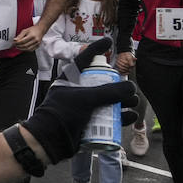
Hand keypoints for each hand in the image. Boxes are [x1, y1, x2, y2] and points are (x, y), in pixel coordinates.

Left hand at [13, 24, 44, 51]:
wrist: (41, 29)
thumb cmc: (33, 29)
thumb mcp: (25, 30)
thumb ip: (20, 35)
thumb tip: (15, 40)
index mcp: (32, 35)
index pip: (23, 41)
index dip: (17, 43)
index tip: (14, 42)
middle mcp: (35, 40)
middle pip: (25, 45)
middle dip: (19, 46)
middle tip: (15, 45)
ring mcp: (37, 43)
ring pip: (28, 49)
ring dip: (22, 49)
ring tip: (18, 47)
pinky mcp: (38, 46)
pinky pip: (31, 50)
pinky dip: (26, 50)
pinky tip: (23, 48)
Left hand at [21, 39, 137, 162]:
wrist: (50, 141)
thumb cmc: (62, 114)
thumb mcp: (86, 99)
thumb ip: (108, 92)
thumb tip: (130, 87)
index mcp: (71, 80)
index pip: (84, 60)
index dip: (96, 50)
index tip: (109, 41)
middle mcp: (78, 91)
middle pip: (103, 83)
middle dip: (119, 85)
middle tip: (130, 89)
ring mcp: (85, 107)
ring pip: (109, 101)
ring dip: (123, 102)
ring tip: (132, 103)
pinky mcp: (90, 122)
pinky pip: (109, 117)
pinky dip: (120, 117)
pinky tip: (130, 116)